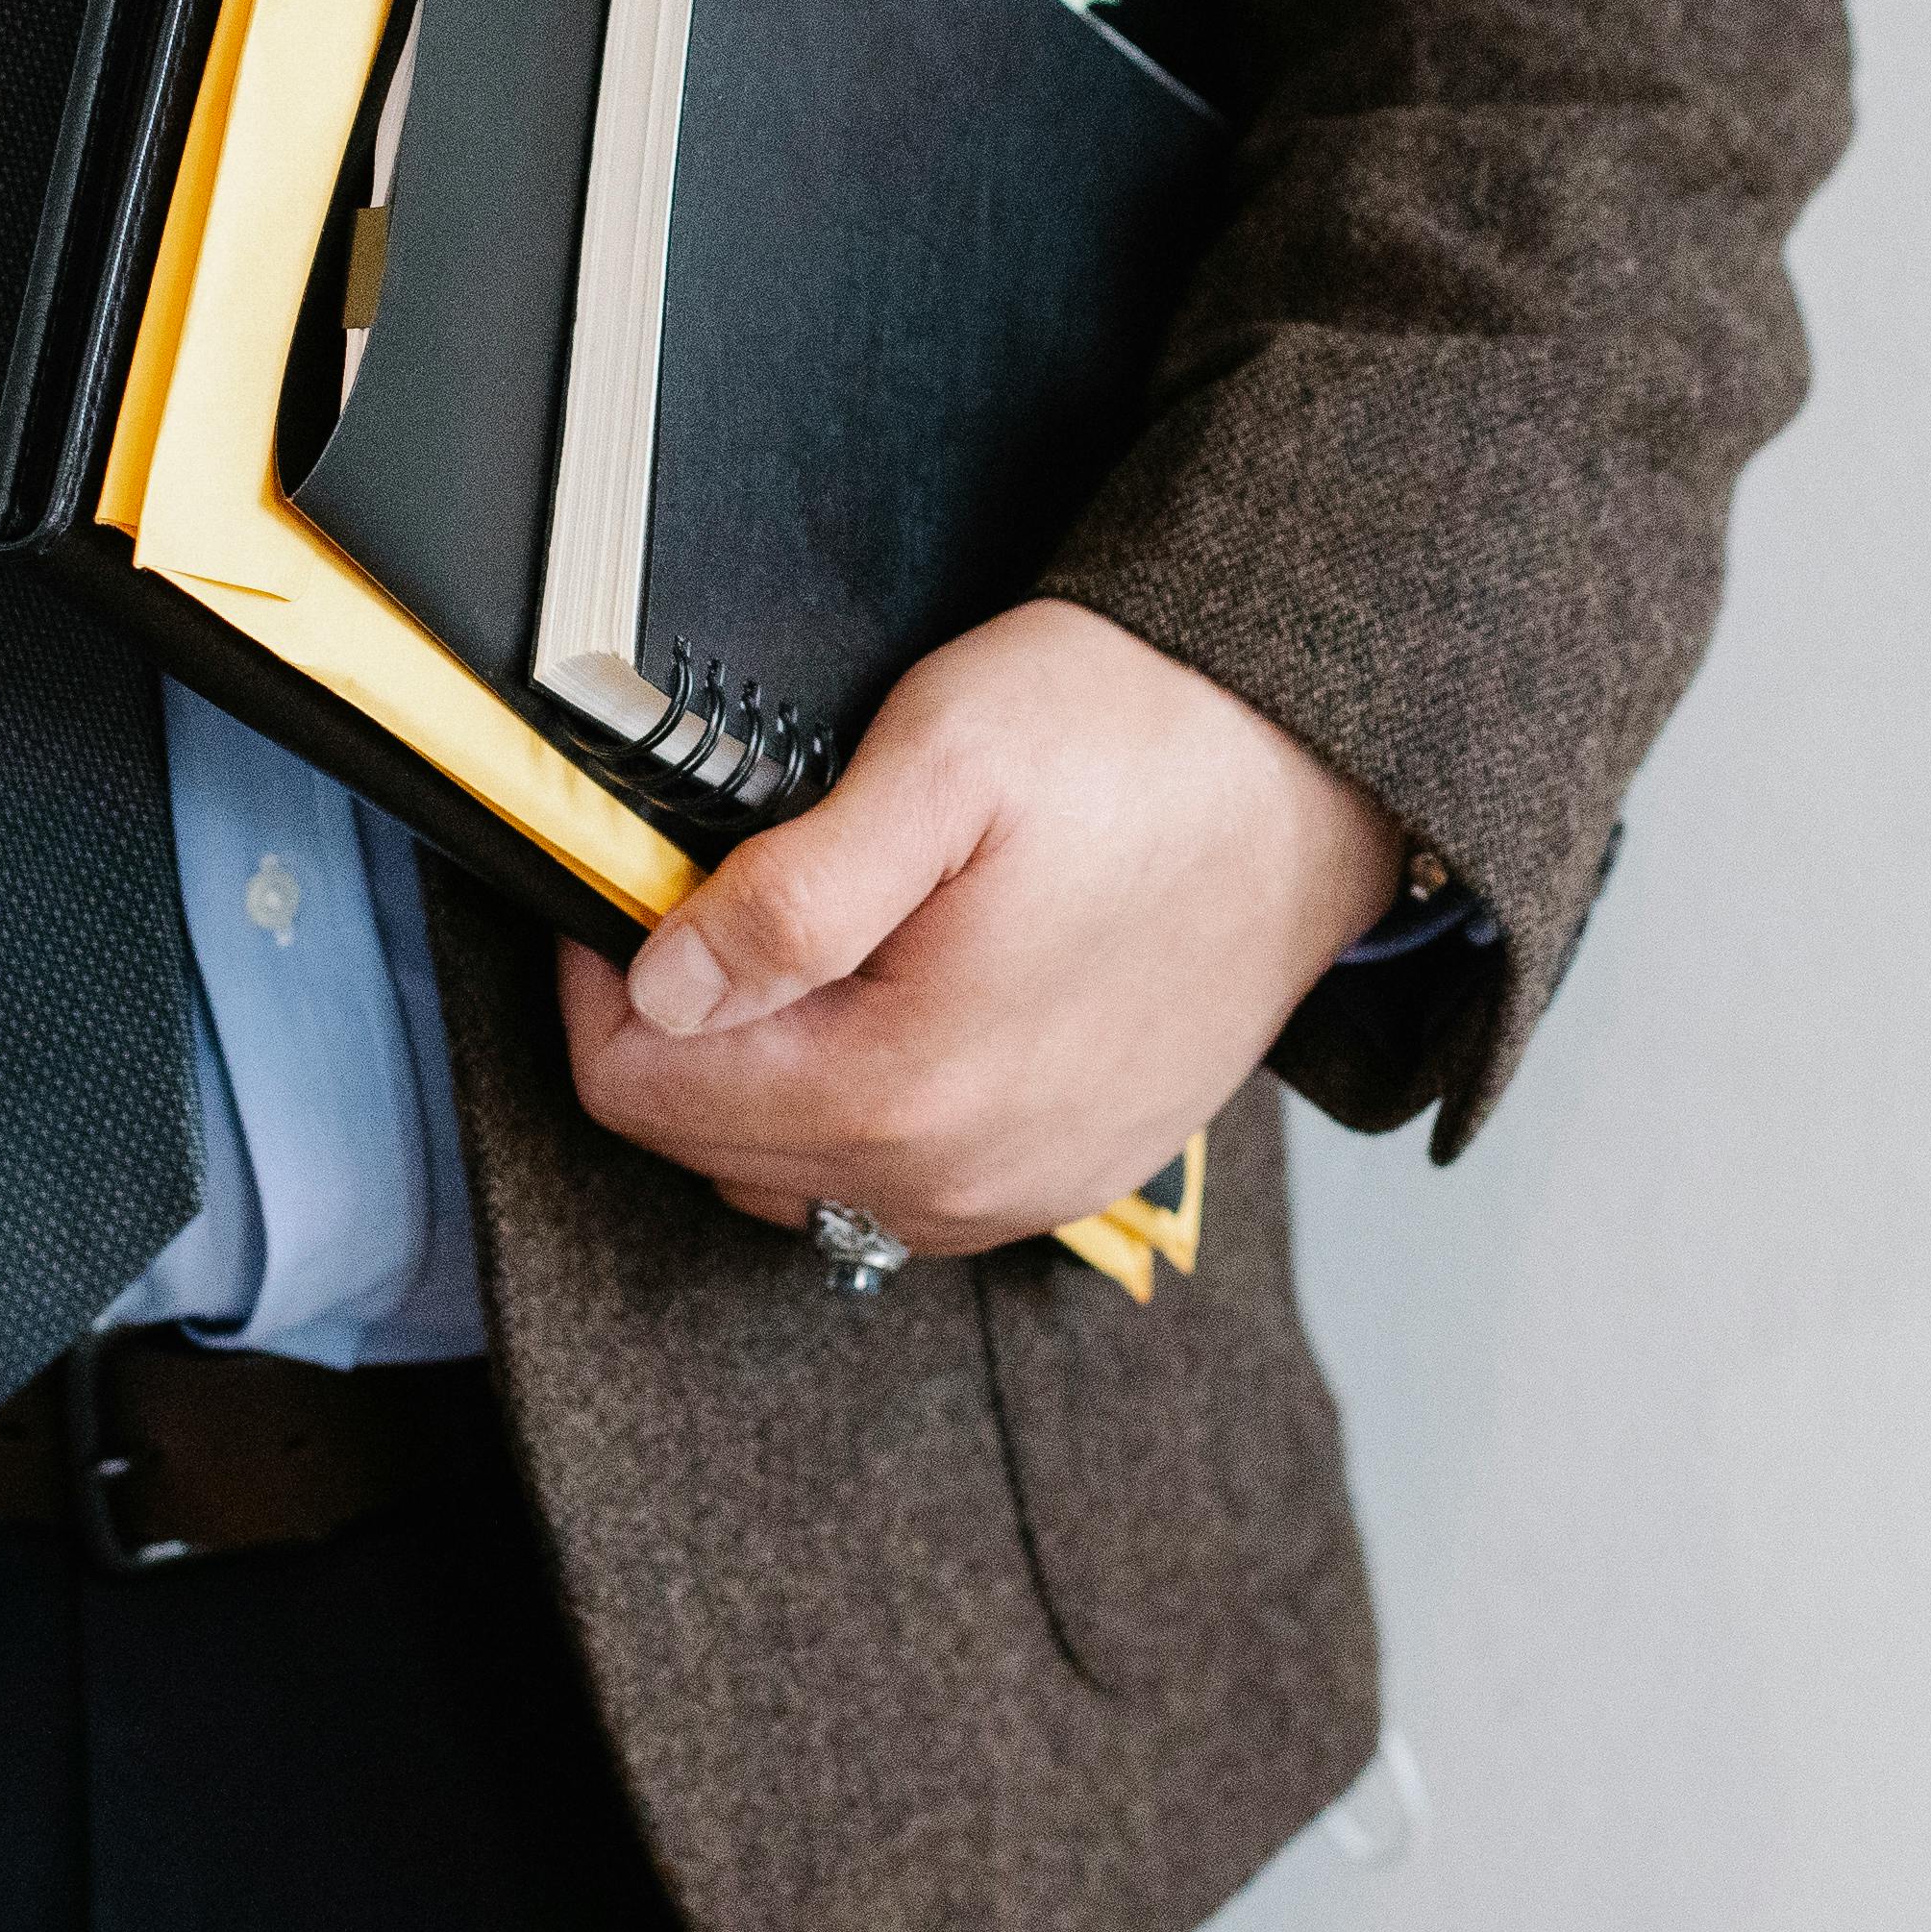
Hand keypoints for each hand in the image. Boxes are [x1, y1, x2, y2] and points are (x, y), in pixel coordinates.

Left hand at [559, 598, 1406, 1254]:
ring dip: (770, 1070)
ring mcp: (1022, 1190)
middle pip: (710, 1145)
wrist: (1324, 769)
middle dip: (686, 1025)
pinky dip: (862, 1103)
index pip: (640, 1090)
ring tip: (818, 939)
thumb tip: (659, 985)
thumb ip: (786, 895)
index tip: (637, 882)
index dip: (607, 975)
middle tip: (729, 891)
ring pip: (798, 1172)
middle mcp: (956, 1180)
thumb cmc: (1146, 741)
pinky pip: (900, 1180)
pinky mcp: (1073, 1175)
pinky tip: (899, 997)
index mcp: (903, 1091)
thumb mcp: (943, 763)